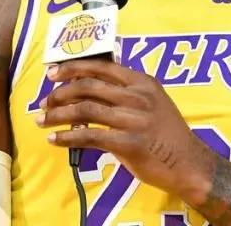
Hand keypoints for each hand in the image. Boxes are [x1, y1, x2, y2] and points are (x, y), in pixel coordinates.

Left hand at [36, 58, 214, 204]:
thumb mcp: (155, 101)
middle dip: (60, 92)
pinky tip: (54, 139)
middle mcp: (137, 96)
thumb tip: (92, 87)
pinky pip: (89, 136)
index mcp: (142, 82)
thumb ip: (129, 92)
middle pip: (88, 86)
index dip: (73, 67)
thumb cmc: (168, 134)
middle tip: (45, 101)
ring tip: (42, 120)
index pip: (102, 66)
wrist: (188, 163)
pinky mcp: (128, 143)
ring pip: (85, 110)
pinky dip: (67, 137)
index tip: (53, 73)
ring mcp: (134, 119)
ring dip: (58, 114)